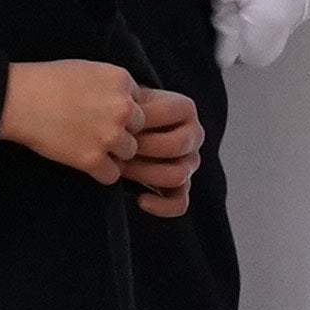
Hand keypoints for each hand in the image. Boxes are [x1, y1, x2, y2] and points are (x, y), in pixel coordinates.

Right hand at [0, 57, 148, 185]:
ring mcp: (110, 135)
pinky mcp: (93, 159)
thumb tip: (130, 101)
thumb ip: (113, 85)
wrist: (18, 99)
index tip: (102, 110)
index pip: (140, 101)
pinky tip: (86, 162)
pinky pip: (112, 175)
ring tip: (89, 144)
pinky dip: (101, 172)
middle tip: (95, 129)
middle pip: (139, 127)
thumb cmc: (47, 80)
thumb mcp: (88, 69)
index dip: (122, 108)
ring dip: (114, 152)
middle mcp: (123, 107)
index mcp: (121, 80)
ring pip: (129, 152)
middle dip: (122, 130)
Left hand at [121, 86, 202, 220]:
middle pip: (176, 146)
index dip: (138, 123)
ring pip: (177, 174)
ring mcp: (190, 162)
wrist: (120, 129)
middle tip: (115, 149)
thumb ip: (129, 108)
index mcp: (185, 108)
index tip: (115, 125)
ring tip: (121, 168)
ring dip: (145, 174)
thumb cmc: (123, 114)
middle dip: (141, 149)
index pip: (167, 116)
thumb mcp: (125, 103)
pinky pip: (180, 203)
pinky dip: (161, 206)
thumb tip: (123, 123)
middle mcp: (194, 135)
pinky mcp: (183, 186)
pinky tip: (140, 200)